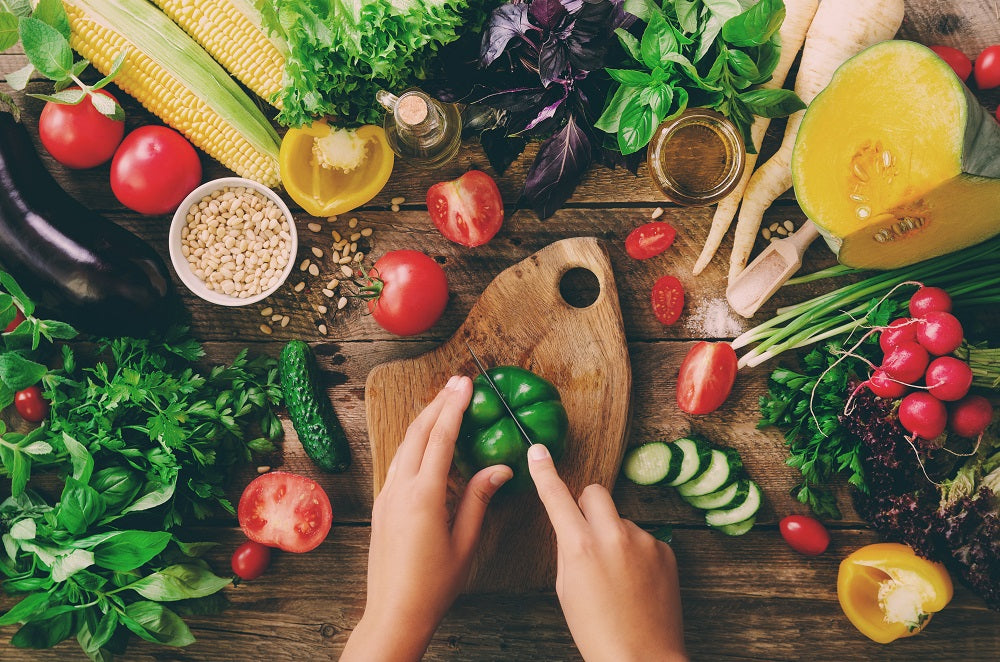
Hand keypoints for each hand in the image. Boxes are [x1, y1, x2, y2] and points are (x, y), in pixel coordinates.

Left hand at [342, 376, 512, 660]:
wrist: (394, 611)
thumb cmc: (434, 584)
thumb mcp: (465, 541)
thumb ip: (479, 499)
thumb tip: (499, 468)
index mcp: (424, 496)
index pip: (441, 439)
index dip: (454, 407)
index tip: (465, 384)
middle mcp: (400, 489)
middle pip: (418, 433)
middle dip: (438, 403)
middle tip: (457, 382)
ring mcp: (386, 495)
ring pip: (404, 445)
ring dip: (424, 420)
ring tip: (443, 402)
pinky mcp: (381, 505)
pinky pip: (398, 462)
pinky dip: (414, 443)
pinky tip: (425, 442)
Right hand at [527, 443, 686, 661]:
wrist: (642, 658)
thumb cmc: (596, 630)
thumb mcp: (566, 588)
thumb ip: (568, 549)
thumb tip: (572, 526)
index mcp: (580, 546)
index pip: (557, 496)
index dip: (544, 472)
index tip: (538, 451)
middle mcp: (613, 535)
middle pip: (595, 492)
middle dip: (587, 506)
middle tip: (587, 535)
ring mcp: (643, 541)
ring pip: (620, 519)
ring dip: (614, 535)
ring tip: (616, 576)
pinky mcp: (665, 550)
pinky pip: (643, 538)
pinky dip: (636, 553)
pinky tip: (636, 582)